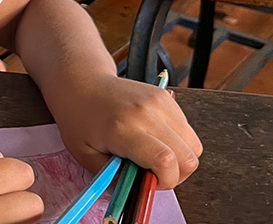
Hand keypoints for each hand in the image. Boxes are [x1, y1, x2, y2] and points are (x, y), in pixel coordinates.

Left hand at [52, 75, 202, 188]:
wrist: (82, 83)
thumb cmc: (79, 120)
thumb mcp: (86, 157)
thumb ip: (115, 178)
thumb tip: (141, 189)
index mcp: (124, 129)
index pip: (165, 160)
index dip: (166, 181)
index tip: (150, 184)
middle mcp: (148, 113)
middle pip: (188, 155)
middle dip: (177, 174)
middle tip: (154, 174)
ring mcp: (161, 102)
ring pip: (193, 144)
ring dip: (180, 159)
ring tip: (156, 157)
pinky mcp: (167, 97)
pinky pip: (187, 129)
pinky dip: (178, 142)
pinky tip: (156, 140)